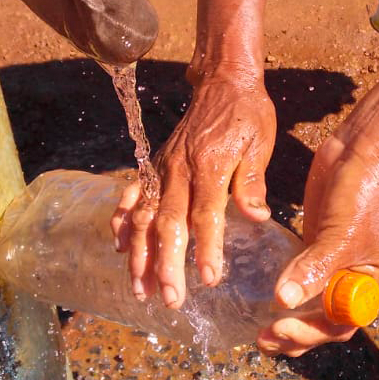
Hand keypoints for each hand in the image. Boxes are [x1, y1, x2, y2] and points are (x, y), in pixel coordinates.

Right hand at [112, 68, 275, 307]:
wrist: (223, 80)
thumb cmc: (247, 115)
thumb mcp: (260, 144)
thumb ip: (253, 182)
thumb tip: (257, 217)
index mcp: (210, 165)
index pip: (206, 215)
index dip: (207, 249)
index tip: (208, 279)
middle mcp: (180, 169)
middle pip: (168, 223)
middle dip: (167, 265)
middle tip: (170, 299)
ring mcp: (162, 167)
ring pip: (143, 216)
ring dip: (140, 255)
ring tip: (141, 288)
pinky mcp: (154, 164)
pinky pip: (131, 195)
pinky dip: (121, 221)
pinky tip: (118, 247)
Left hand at [258, 130, 378, 356]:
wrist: (363, 148)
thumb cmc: (364, 191)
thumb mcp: (341, 234)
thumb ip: (314, 268)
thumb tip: (284, 301)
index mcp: (371, 285)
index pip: (340, 324)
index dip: (310, 332)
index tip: (280, 325)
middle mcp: (354, 280)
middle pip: (323, 321)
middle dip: (295, 334)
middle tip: (262, 339)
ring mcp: (334, 263)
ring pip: (309, 304)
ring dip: (287, 320)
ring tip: (259, 331)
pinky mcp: (316, 245)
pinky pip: (299, 277)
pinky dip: (284, 291)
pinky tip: (262, 298)